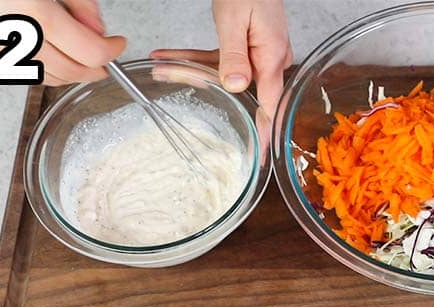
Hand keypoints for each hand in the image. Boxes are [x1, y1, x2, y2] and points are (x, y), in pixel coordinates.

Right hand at [0, 1, 126, 85]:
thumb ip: (78, 1)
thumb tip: (97, 28)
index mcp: (35, 13)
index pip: (88, 51)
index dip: (109, 52)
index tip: (117, 44)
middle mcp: (15, 38)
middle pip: (69, 71)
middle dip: (92, 69)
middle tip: (104, 59)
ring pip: (45, 78)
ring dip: (68, 74)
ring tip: (79, 59)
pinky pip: (21, 74)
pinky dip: (43, 70)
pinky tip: (50, 57)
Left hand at [151, 0, 292, 120]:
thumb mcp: (235, 21)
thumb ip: (234, 56)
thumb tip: (238, 87)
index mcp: (272, 57)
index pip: (270, 106)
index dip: (264, 134)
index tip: (256, 158)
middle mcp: (267, 59)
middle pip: (238, 92)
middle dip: (203, 92)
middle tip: (173, 91)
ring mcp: (256, 54)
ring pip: (221, 75)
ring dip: (189, 71)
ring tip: (160, 69)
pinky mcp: (243, 46)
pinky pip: (216, 60)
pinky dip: (192, 59)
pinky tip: (167, 57)